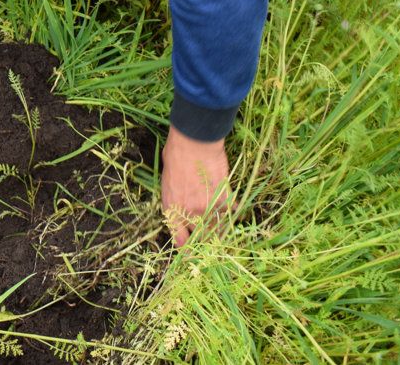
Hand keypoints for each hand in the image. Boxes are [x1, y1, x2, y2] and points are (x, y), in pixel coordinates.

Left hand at [161, 125, 232, 247]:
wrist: (194, 143)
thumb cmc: (175, 156)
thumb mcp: (167, 182)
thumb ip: (175, 200)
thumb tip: (183, 210)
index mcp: (171, 210)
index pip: (180, 240)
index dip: (186, 251)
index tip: (190, 256)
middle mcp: (190, 213)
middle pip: (200, 239)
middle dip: (203, 244)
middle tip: (208, 246)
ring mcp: (208, 208)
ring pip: (217, 228)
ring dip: (218, 230)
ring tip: (220, 231)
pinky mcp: (224, 199)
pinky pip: (230, 213)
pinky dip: (231, 212)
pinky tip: (232, 210)